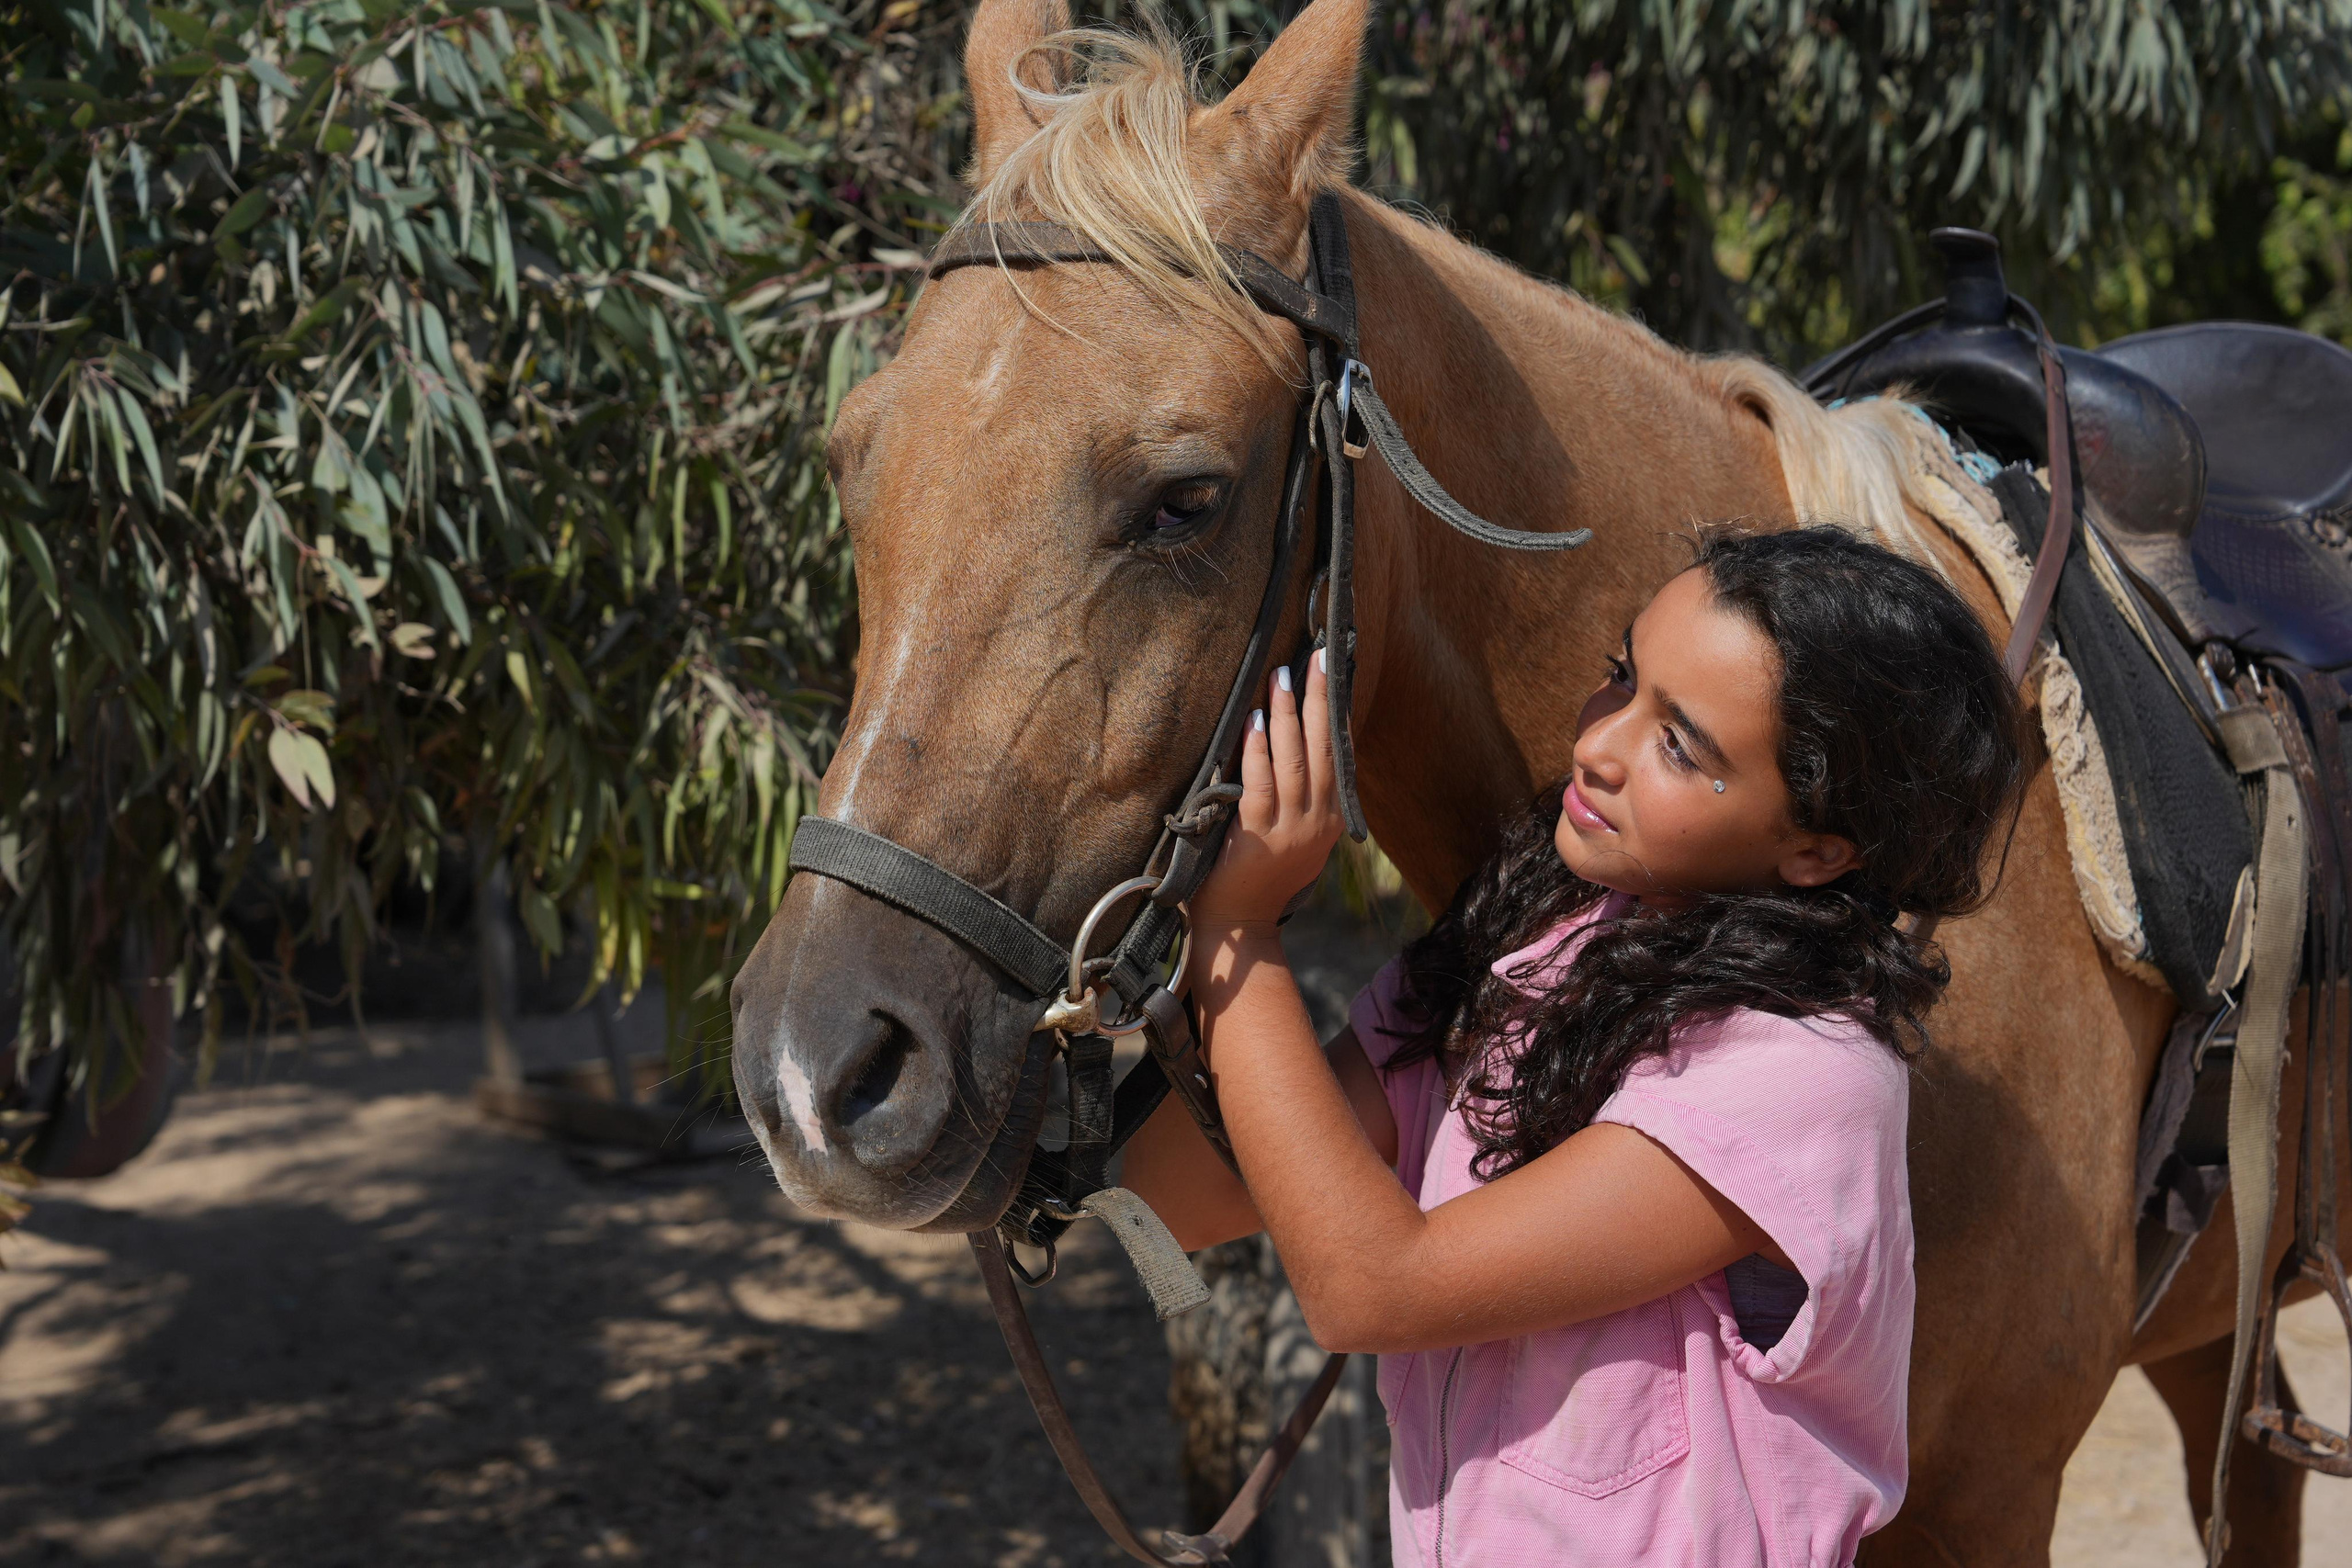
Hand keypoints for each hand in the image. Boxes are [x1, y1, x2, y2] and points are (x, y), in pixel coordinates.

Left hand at [1189, 649, 1343, 930]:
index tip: (1334, 670)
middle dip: (1320, 697)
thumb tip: (1290, 739)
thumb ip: (1296, 798)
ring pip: (1294, 760)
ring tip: (1281, 677)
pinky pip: (1260, 784)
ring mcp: (1290, 831)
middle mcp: (1317, 822)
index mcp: (1329, 820)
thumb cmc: (1256, 877)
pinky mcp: (1257, 837)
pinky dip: (1256, 750)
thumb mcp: (1291, 837)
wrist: (1238, 929)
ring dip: (1286, 714)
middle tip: (1317, 655)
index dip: (1336, 710)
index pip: (1340, 754)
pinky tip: (1252, 722)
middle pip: (1325, 748)